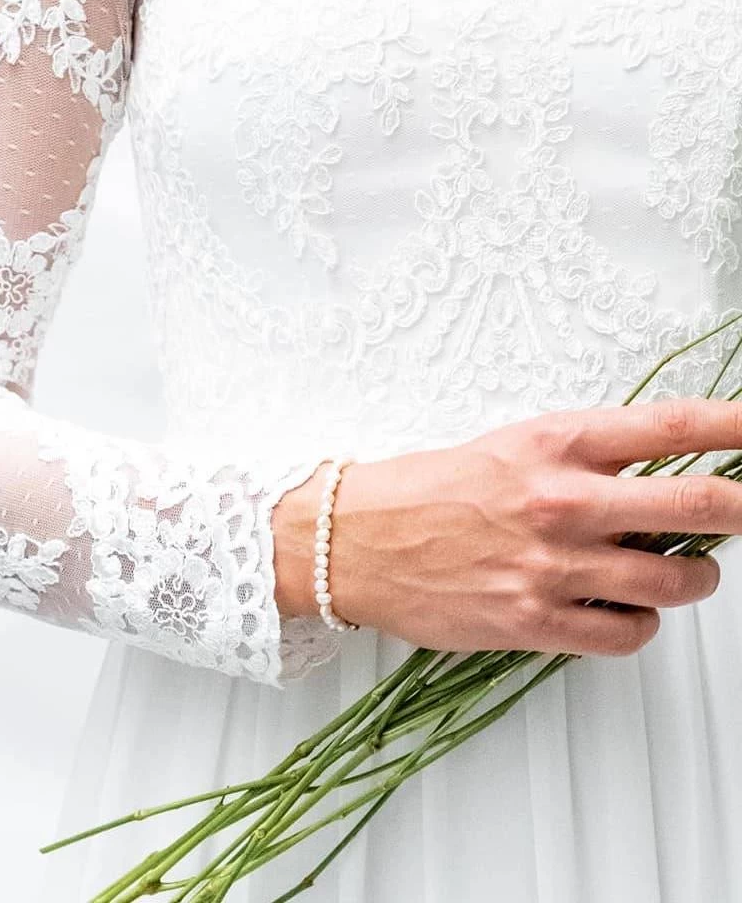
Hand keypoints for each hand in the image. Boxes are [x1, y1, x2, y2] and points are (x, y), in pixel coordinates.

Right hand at [306, 398, 736, 656]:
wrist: (359, 540)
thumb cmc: (431, 490)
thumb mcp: (511, 447)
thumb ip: (586, 457)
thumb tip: (659, 477)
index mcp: (556, 443)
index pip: (672, 428)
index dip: (737, 427)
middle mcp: (563, 501)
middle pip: (699, 505)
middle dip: (741, 510)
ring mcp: (552, 565)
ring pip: (676, 582)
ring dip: (694, 578)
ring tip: (683, 572)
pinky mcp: (535, 621)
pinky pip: (628, 635)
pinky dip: (642, 625)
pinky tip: (625, 611)